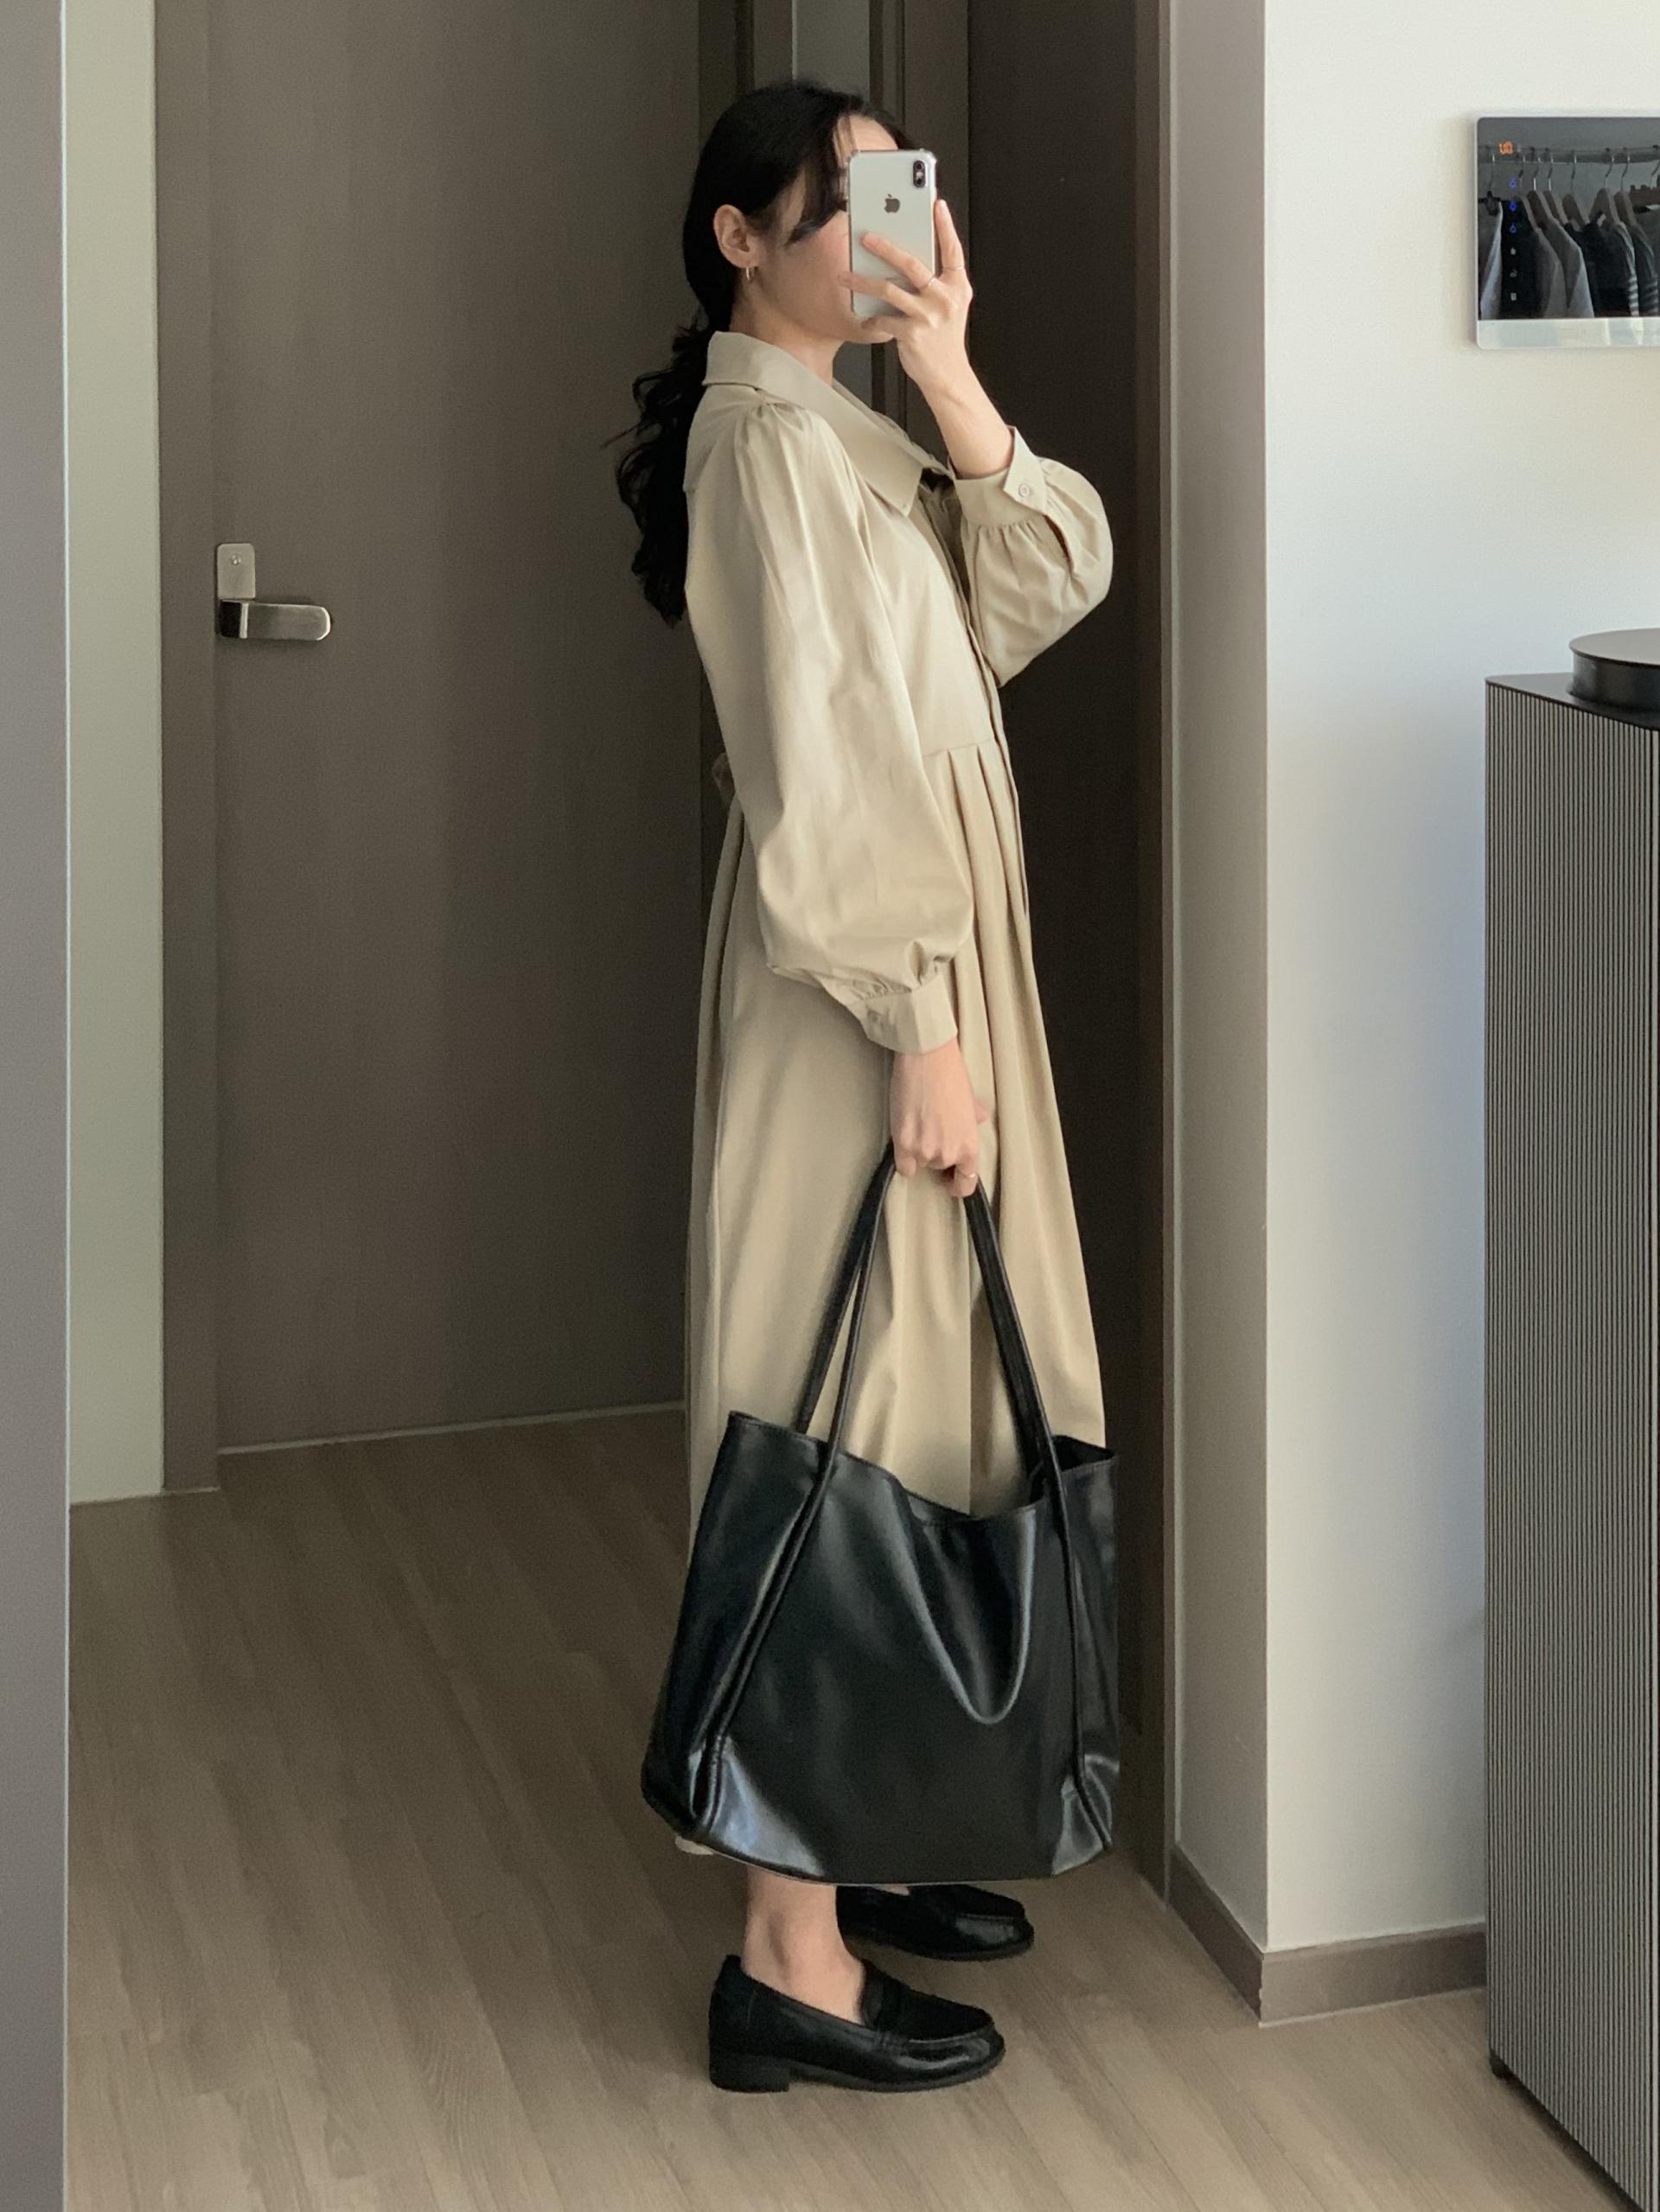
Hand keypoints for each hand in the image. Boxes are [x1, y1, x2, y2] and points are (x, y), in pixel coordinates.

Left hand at [841, 196, 972, 397]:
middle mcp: (945, 297)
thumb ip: (934, 284)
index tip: (936, 204)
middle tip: (866, 237)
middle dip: (886, 247)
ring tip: (845, 276)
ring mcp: (928, 315)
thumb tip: (900, 263)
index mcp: (957, 287)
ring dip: (862, 281)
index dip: (945, 227)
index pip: (953, 250)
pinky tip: (864, 320)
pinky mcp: (912, 333)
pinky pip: (883, 319)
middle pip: (912, 263)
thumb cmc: (943, 339)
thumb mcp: (948, 307)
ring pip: (889, 289)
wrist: (948, 376)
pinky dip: (870, 320)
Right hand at [889, 1035, 991, 1198]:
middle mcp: (948, 1154)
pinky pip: (903, 1165)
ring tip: (918, 1123)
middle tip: (931, 1129)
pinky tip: (905, 1137)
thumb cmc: (950, 1075)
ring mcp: (924, 1151)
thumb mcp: (970, 1100)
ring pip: (919, 1163)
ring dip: (918, 1149)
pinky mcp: (903, 1144)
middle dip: (935, 1152)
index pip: (966, 1181)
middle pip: (938, 1166)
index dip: (958, 1183)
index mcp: (969, 1146)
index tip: (951, 1181)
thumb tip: (979, 1118)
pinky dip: (903, 1155)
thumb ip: (973, 1117)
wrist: (927, 1060)